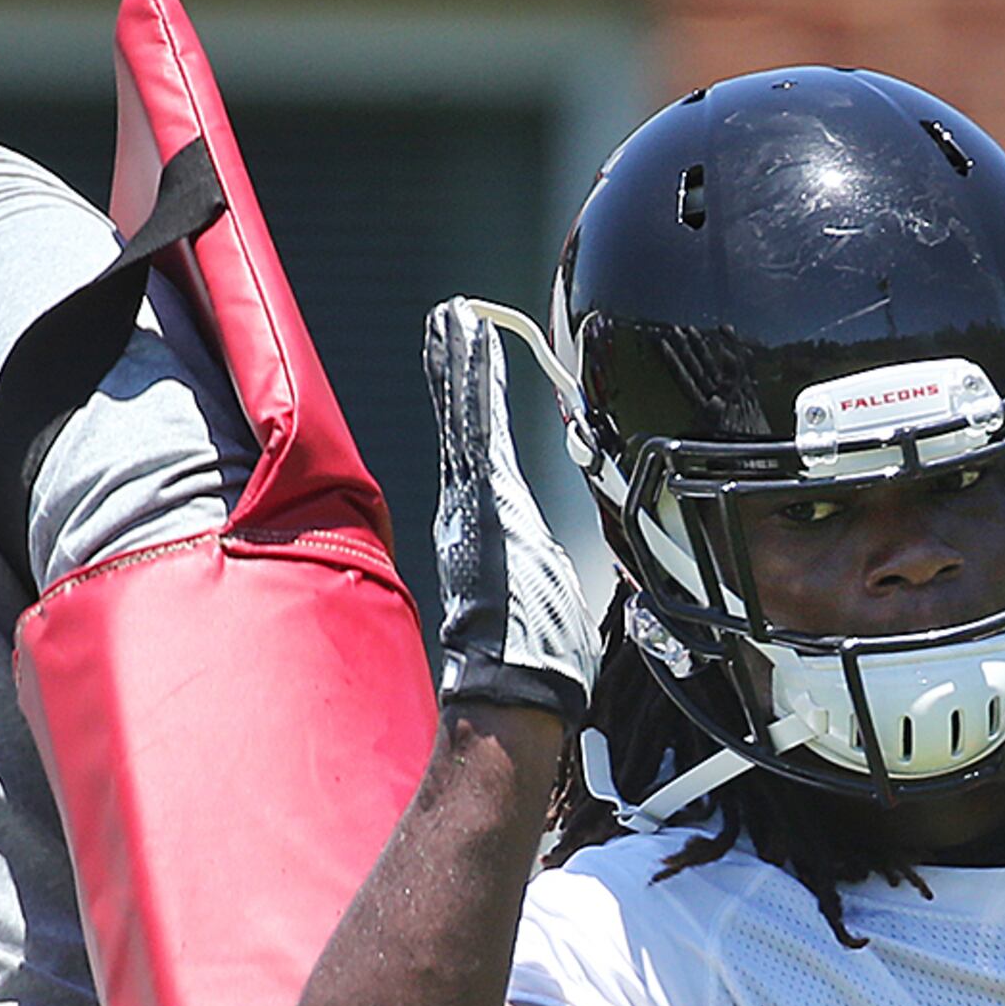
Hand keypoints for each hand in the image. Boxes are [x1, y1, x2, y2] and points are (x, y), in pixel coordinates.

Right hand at [422, 298, 596, 723]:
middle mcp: (476, 509)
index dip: (478, 409)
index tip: (472, 369)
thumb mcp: (548, 604)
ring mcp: (476, 501)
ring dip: (460, 363)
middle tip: (451, 321)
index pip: (484, 453)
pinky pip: (474, 424)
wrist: (514, 689)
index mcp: (493, 528)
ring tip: (453, 316)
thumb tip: (553, 582)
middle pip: (467, 424)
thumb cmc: (534, 665)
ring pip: (467, 416)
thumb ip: (546, 578)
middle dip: (459, 371)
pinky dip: (469, 379)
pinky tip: (463, 339)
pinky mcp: (482, 497)